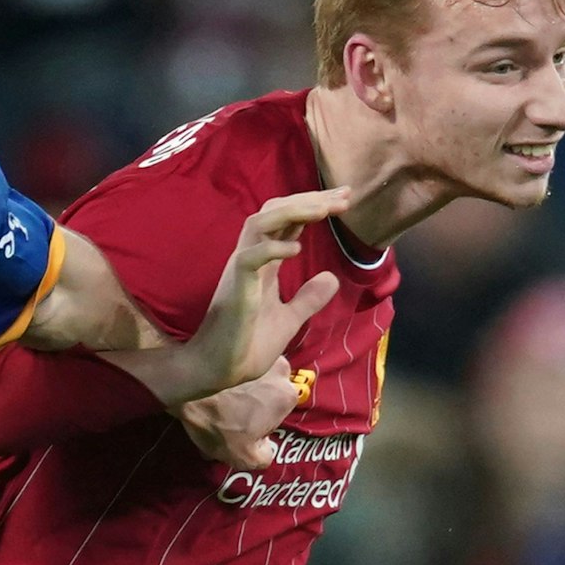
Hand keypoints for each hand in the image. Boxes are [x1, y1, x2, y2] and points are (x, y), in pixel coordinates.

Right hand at [163, 188, 346, 403]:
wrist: (220, 369)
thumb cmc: (247, 344)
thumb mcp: (289, 319)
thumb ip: (308, 298)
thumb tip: (332, 278)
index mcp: (264, 262)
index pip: (289, 222)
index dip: (314, 206)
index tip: (344, 198)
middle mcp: (252, 257)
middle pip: (276, 212)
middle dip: (310, 199)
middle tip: (344, 195)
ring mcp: (241, 270)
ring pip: (260, 223)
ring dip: (293, 212)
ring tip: (324, 210)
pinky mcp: (235, 288)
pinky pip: (249, 258)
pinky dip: (272, 249)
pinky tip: (296, 249)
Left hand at [178, 357, 300, 469]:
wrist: (189, 386)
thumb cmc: (219, 422)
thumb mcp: (244, 457)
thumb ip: (264, 457)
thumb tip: (267, 448)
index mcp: (286, 396)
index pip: (275, 417)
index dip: (256, 426)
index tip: (237, 428)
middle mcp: (282, 369)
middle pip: (266, 394)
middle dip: (250, 404)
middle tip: (225, 414)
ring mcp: (260, 351)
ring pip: (252, 377)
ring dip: (240, 387)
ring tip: (217, 399)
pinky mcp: (237, 343)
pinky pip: (235, 363)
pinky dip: (226, 373)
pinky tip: (210, 386)